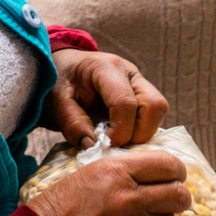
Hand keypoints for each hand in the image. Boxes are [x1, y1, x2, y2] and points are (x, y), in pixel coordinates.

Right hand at [26, 150, 192, 215]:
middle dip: (177, 196)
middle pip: (180, 195)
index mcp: (118, 173)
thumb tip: (153, 173)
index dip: (175, 171)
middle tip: (168, 198)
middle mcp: (132, 200)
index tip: (174, 175)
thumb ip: (123, 171)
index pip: (169, 165)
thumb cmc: (58, 208)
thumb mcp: (88, 174)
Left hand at [45, 49, 167, 148]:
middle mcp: (130, 72)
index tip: (104, 146)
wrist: (64, 69)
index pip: (126, 103)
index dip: (120, 131)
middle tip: (115, 145)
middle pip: (155, 105)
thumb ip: (72, 123)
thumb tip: (91, 146)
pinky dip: (142, 130)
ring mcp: (139, 82)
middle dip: (139, 133)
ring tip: (118, 141)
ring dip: (143, 132)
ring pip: (159, 110)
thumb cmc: (58, 82)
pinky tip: (122, 137)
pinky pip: (153, 115)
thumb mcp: (56, 102)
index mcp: (107, 68)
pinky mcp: (142, 93)